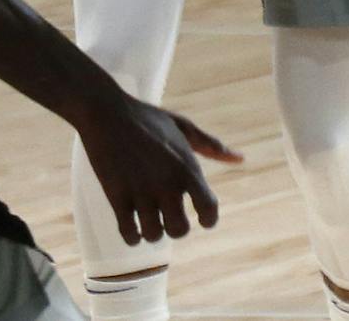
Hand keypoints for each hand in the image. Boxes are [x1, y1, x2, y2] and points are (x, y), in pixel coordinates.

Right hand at [77, 93, 239, 245]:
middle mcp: (167, 183)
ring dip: (152, 232)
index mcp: (187, 167)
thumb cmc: (149, 119)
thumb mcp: (184, 127)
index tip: (200, 218)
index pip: (209, 209)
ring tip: (148, 219)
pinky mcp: (117, 197)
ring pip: (154, 236)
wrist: (107, 112)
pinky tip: (132, 224)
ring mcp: (141, 192)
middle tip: (168, 216)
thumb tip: (241, 159)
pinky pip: (129, 234)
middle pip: (180, 230)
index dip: (208, 219)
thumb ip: (212, 147)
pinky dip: (132, 236)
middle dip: (175, 227)